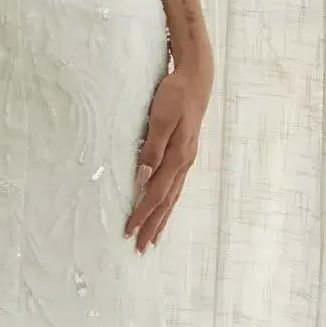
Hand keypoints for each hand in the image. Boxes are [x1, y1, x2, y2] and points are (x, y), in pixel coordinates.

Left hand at [124, 57, 212, 252]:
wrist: (196, 78)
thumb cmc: (175, 95)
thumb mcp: (160, 118)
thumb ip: (152, 148)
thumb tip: (143, 178)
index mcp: (177, 157)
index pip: (155, 194)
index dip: (142, 214)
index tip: (129, 232)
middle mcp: (184, 163)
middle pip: (166, 202)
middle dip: (153, 226)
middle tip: (141, 248)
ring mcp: (186, 159)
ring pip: (173, 196)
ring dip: (162, 218)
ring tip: (154, 237)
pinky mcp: (185, 153)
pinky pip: (176, 186)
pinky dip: (169, 202)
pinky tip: (165, 207)